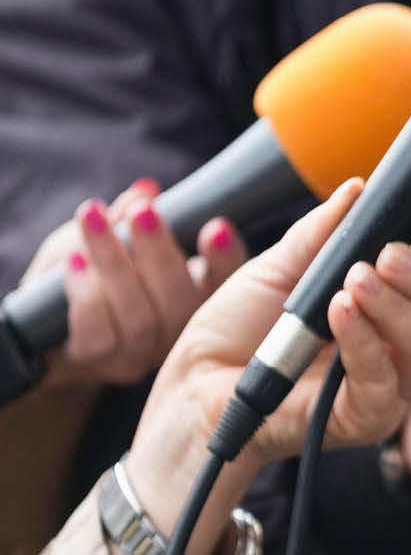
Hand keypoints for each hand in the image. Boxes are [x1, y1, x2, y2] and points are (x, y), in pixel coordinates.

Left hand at [19, 178, 245, 390]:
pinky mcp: (97, 362)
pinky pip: (96, 332)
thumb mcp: (109, 238)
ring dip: (114, 263)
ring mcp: (139, 354)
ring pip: (138, 316)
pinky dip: (86, 293)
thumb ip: (129, 216)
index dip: (226, 257)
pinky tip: (74, 262)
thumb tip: (144, 191)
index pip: (225, 281)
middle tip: (144, 211)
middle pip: (180, 301)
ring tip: (94, 219)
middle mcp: (176, 333)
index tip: (216, 227)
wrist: (41, 330)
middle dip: (160, 251)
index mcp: (196, 298)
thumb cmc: (88, 276)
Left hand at [114, 179, 410, 554]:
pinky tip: (339, 311)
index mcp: (388, 307)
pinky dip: (366, 341)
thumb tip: (358, 189)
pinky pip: (383, 381)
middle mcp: (398, 347)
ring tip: (354, 280)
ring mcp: (387, 386)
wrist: (192, 389)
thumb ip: (322, 234)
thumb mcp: (279, 268)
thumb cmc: (236, 334)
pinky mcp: (363, 419)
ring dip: (396, 306)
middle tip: (386, 254)